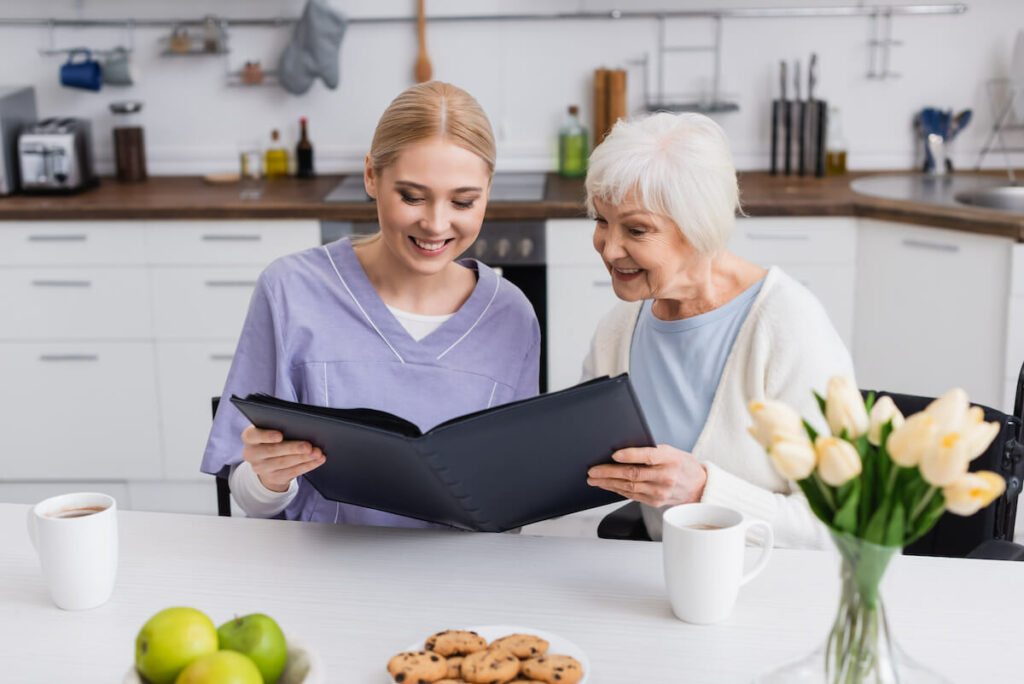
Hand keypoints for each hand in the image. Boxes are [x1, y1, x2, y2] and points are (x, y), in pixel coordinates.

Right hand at [241, 424, 324, 492]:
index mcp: (250, 438)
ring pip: (285, 462)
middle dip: (293, 448)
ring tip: (317, 452)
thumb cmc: (272, 438)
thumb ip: (279, 426)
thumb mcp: (269, 430)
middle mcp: (252, 454)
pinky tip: (318, 460)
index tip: (280, 435)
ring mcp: (261, 468)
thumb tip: (301, 426)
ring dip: (304, 458)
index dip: (266, 436)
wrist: (266, 461)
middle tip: (308, 445)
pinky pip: (293, 471)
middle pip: (273, 451)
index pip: (254, 435)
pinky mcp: (274, 478)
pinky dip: (308, 465)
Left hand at [587, 444, 706, 507]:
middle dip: (609, 472)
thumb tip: (623, 450)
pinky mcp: (655, 501)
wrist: (698, 487)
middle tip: (593, 470)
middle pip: (633, 474)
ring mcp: (660, 491)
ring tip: (594, 479)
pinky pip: (632, 495)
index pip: (648, 456)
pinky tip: (607, 485)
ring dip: (608, 483)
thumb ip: (651, 451)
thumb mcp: (671, 451)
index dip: (630, 455)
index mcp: (669, 458)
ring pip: (629, 487)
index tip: (614, 454)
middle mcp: (665, 476)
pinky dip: (617, 490)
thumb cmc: (682, 464)